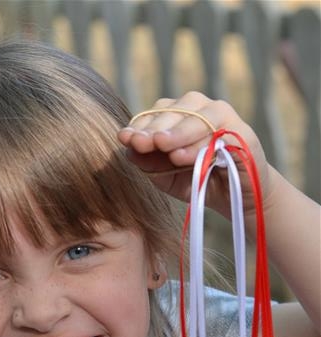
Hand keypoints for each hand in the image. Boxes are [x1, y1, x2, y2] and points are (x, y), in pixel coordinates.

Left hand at [117, 91, 275, 220]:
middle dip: (155, 127)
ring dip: (176, 132)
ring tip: (160, 144)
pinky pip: (218, 135)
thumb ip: (149, 163)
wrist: (236, 198)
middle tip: (138, 142)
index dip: (141, 125)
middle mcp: (202, 109)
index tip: (124, 138)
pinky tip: (181, 156)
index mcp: (181, 115)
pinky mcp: (242, 133)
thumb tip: (128, 151)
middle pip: (176, 110)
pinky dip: (198, 145)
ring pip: (197, 117)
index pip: (158, 112)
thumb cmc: (199, 181)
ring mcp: (223, 117)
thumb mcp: (167, 176)